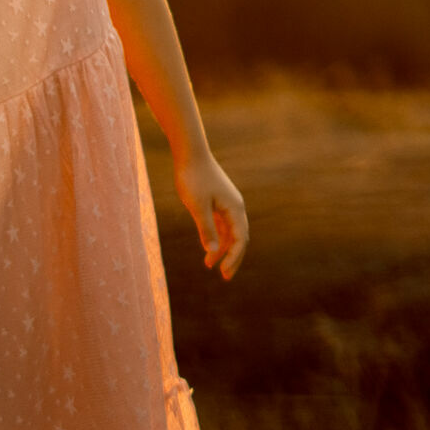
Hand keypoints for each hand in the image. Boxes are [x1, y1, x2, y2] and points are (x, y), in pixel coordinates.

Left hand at [174, 152, 248, 279]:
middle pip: (239, 238)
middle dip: (232, 258)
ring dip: (222, 248)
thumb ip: (206, 229)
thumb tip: (212, 251)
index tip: (223, 272)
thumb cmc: (193, 178)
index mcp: (235, 209)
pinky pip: (222, 223)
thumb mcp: (197, 206)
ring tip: (209, 264)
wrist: (190, 153)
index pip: (240, 240)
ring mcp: (227, 203)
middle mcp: (235, 207)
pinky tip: (208, 245)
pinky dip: (217, 236)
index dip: (233, 258)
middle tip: (224, 276)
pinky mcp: (218, 199)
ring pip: (230, 231)